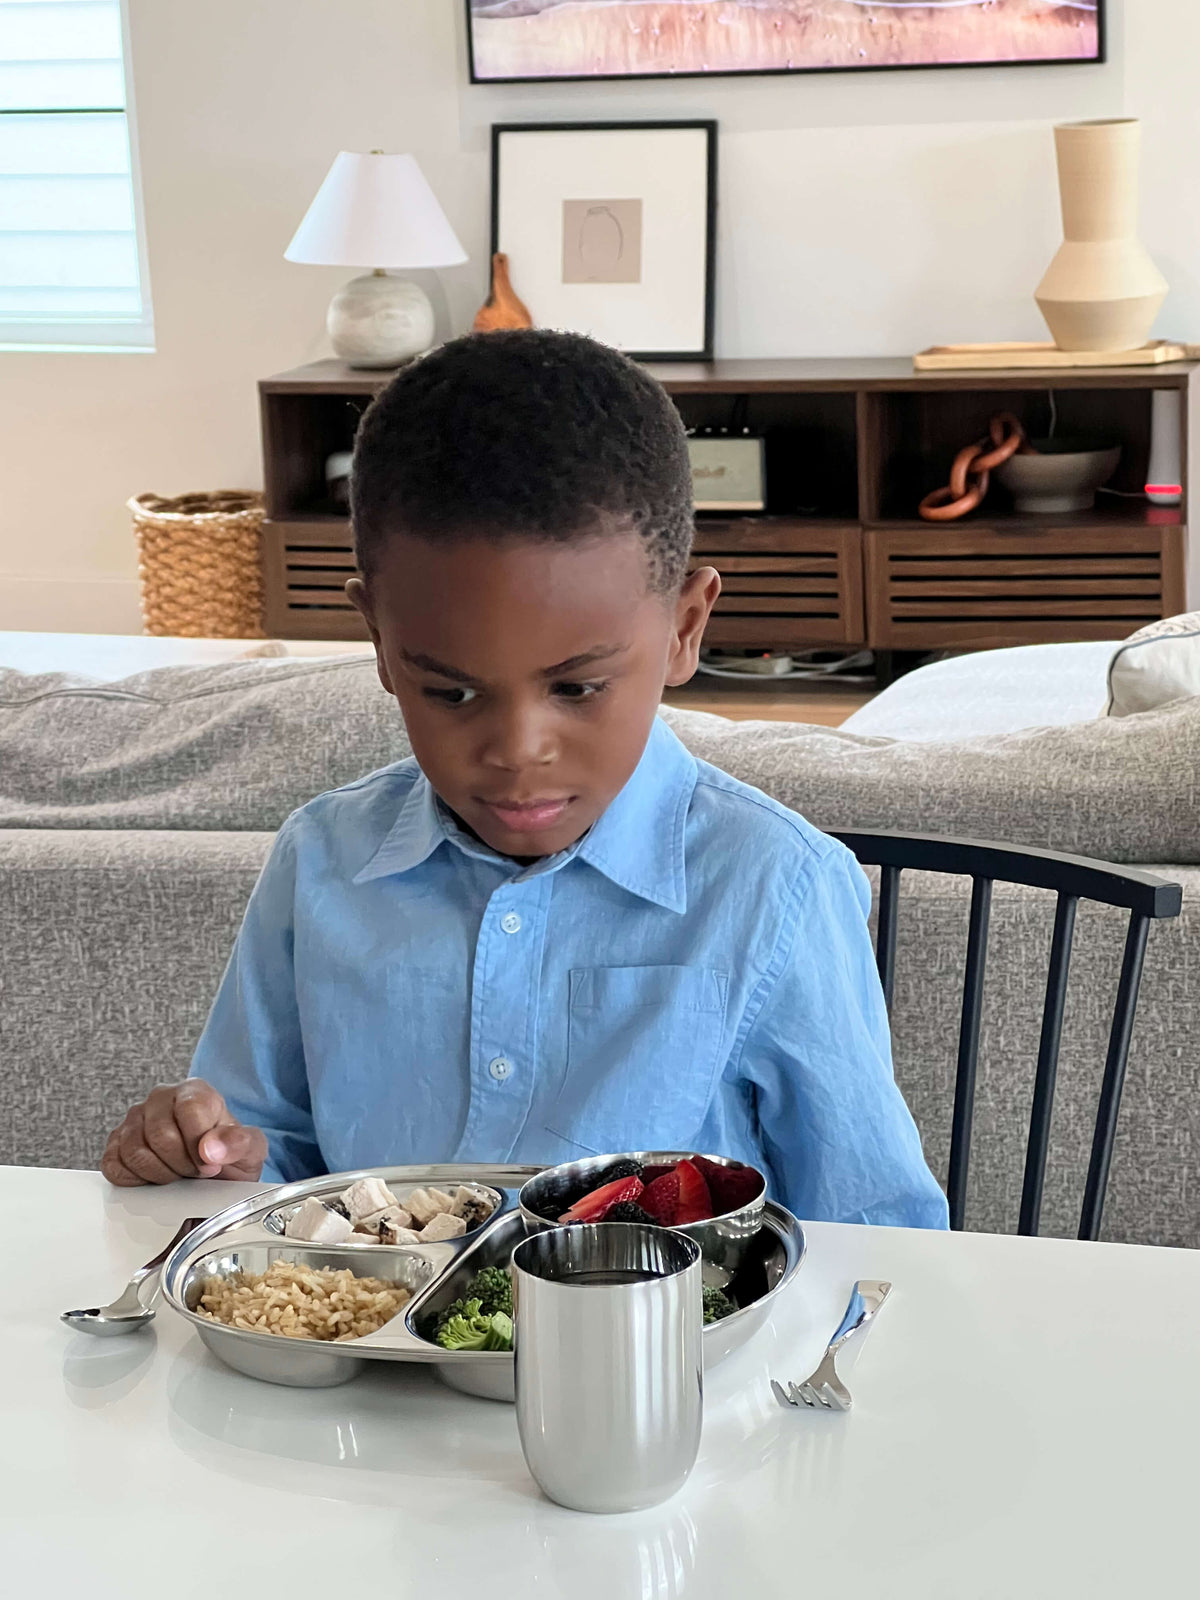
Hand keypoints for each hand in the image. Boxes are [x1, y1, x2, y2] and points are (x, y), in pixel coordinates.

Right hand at [101, 1080, 267, 1186]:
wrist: (215, 1172)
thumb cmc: (229, 1155)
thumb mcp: (250, 1150)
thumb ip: (239, 1143)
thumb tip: (212, 1149)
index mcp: (194, 1092)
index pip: (190, 1111)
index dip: (200, 1146)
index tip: (211, 1164)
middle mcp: (161, 1099)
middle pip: (160, 1136)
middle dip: (181, 1165)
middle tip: (195, 1172)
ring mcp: (135, 1120)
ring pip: (134, 1152)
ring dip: (159, 1175)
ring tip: (177, 1175)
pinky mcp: (116, 1143)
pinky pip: (113, 1165)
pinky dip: (135, 1180)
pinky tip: (154, 1178)